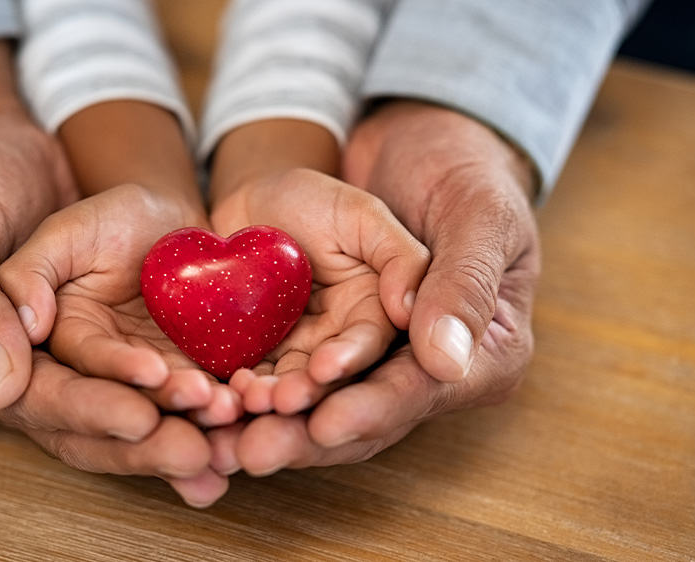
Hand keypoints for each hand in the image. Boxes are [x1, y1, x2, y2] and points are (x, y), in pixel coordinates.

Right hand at [0, 44, 224, 506]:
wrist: (0, 148)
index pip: (36, 399)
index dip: (91, 411)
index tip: (142, 417)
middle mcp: (22, 378)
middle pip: (87, 427)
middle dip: (147, 442)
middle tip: (202, 451)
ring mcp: (71, 365)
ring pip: (129, 414)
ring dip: (180, 430)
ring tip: (232, 439)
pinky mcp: (113, 346)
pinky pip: (157, 385)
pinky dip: (195, 406)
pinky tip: (239, 422)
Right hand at [0, 184, 243, 426]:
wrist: (171, 222)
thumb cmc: (112, 219)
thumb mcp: (66, 231)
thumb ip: (31, 272)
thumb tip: (29, 325)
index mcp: (54, 347)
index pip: (69, 381)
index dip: (100, 397)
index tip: (146, 386)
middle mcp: (93, 378)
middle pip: (112, 421)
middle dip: (152, 435)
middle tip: (193, 445)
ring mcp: (142, 385)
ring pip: (160, 421)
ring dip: (192, 428)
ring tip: (227, 415)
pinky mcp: (183, 381)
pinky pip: (199, 408)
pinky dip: (220, 419)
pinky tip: (245, 417)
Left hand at [210, 100, 539, 475]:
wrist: (405, 144)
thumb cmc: (458, 171)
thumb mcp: (474, 214)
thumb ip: (461, 282)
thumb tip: (446, 360)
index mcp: (482, 352)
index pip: (420, 391)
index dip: (369, 410)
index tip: (323, 424)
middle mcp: (422, 368)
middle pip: (362, 413)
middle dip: (305, 435)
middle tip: (254, 452)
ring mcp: (369, 358)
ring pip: (318, 403)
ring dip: (270, 422)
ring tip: (223, 436)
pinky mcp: (323, 340)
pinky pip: (285, 372)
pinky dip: (251, 390)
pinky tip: (212, 402)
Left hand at [210, 169, 428, 414]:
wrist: (251, 204)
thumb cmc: (313, 200)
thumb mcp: (362, 215)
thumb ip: (400, 257)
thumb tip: (412, 312)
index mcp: (374, 313)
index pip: (371, 345)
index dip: (350, 360)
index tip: (325, 370)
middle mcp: (339, 342)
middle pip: (327, 379)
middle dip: (305, 393)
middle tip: (280, 402)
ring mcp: (296, 353)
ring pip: (286, 385)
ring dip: (269, 400)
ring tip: (248, 400)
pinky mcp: (258, 356)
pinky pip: (250, 377)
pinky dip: (237, 389)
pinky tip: (222, 392)